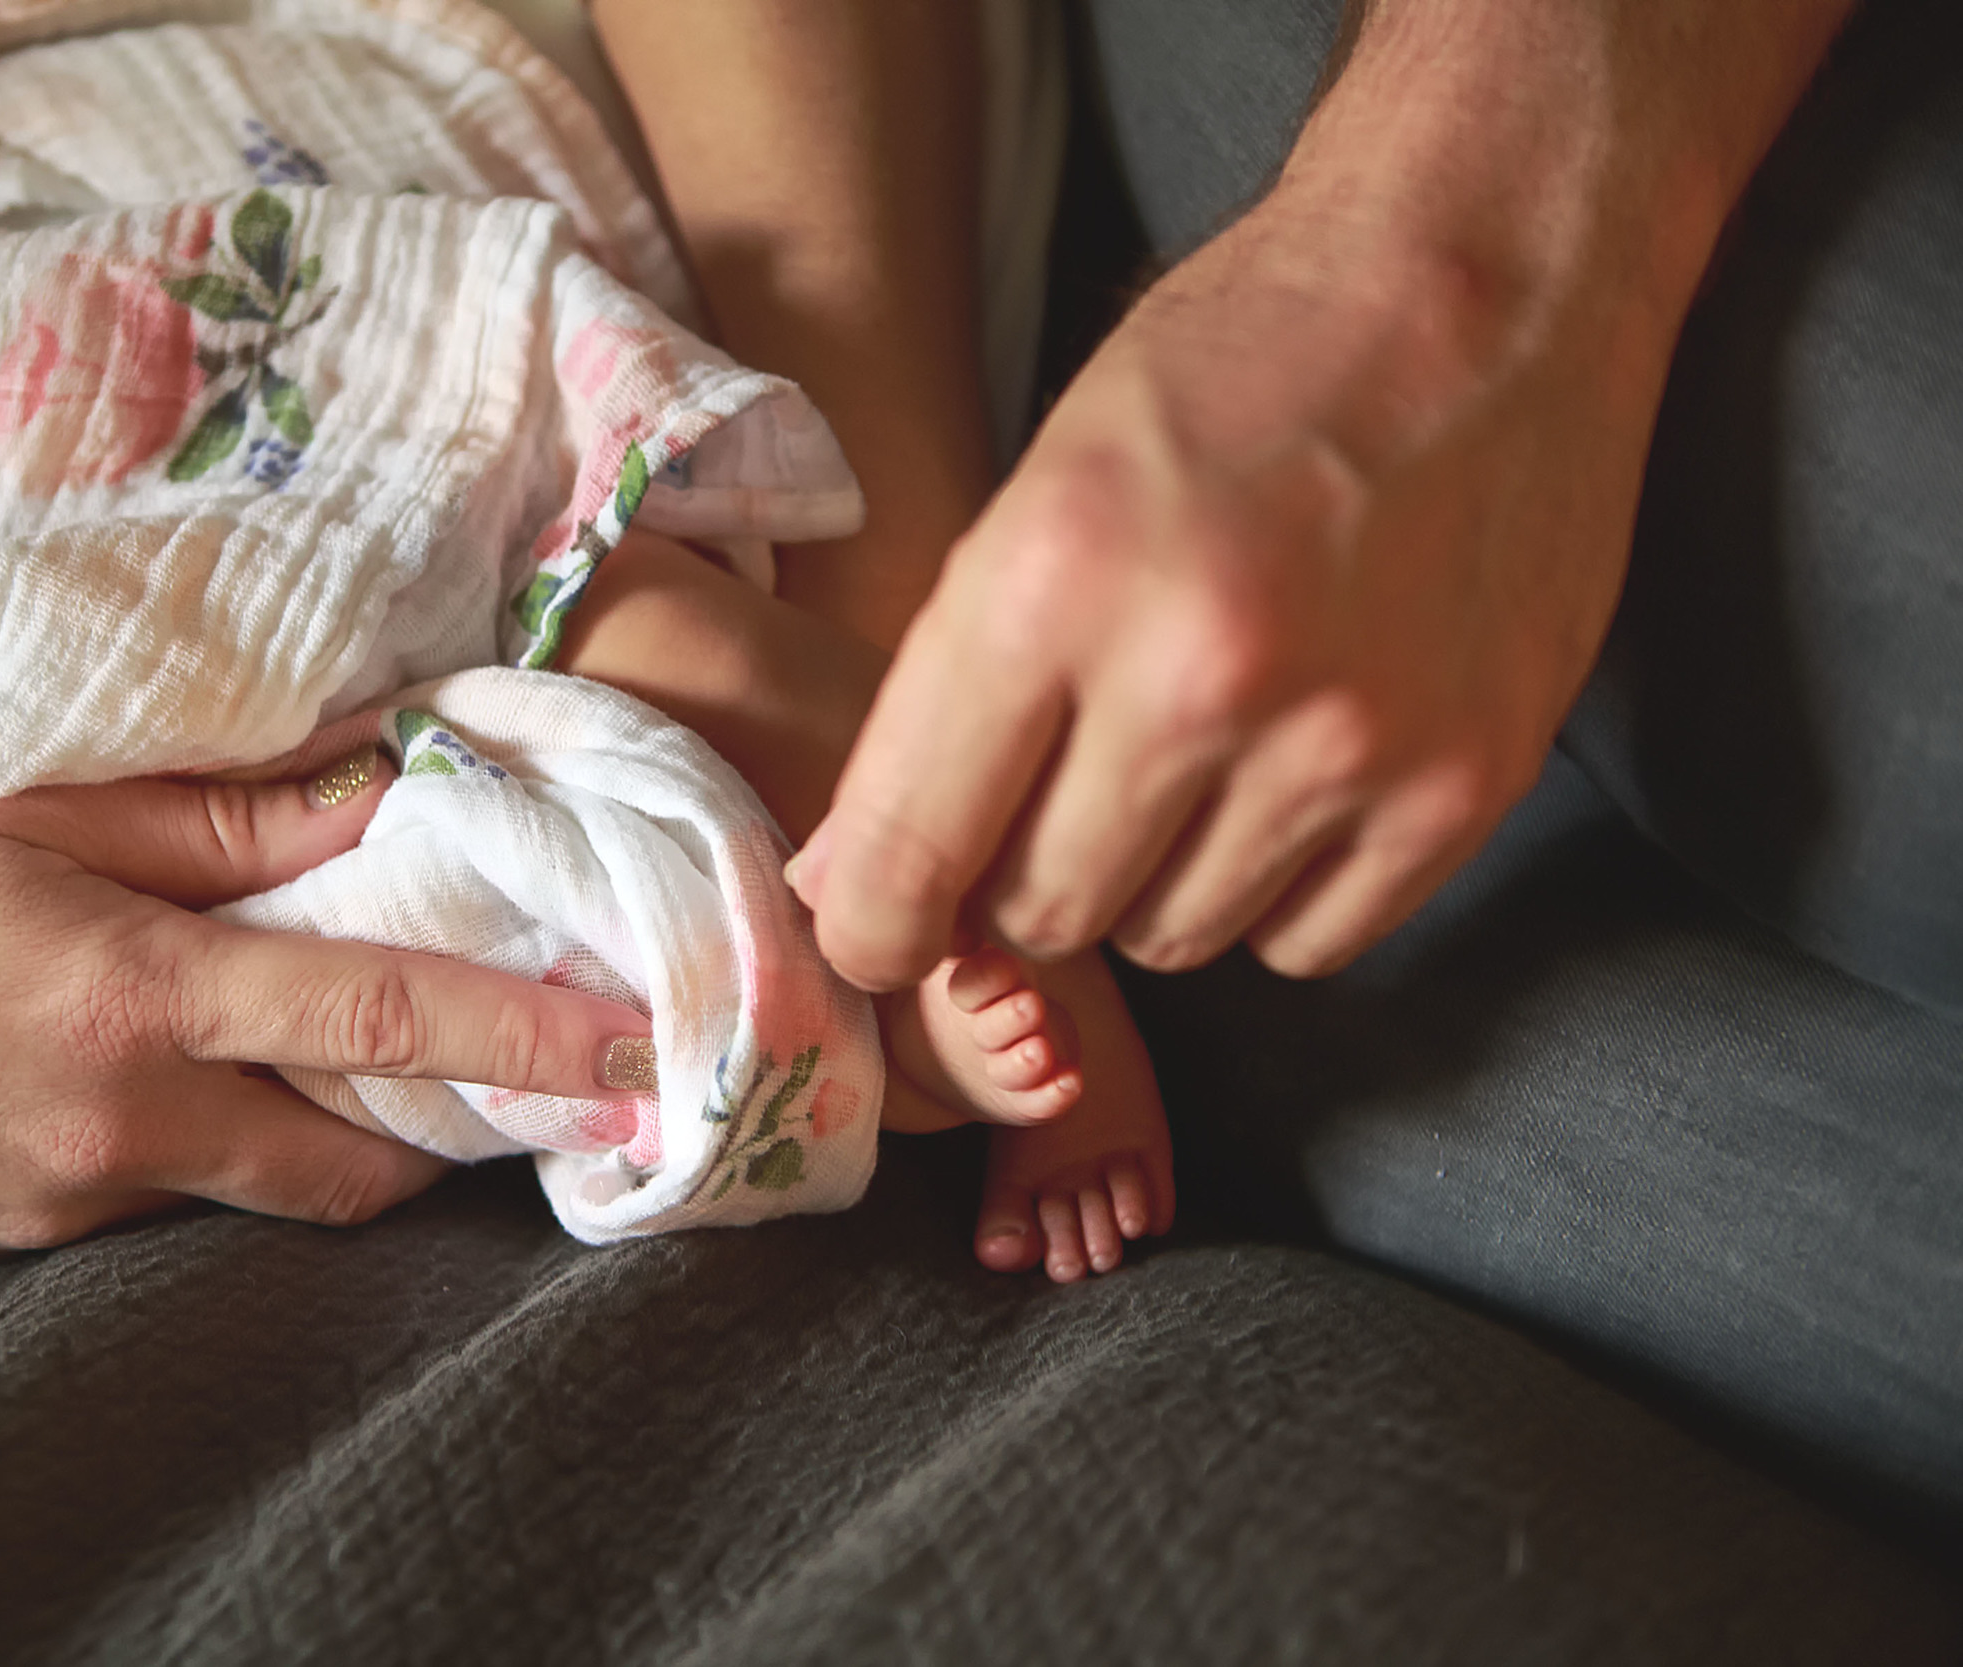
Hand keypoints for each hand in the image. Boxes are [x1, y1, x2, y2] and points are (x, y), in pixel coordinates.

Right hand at [0, 767, 653, 1253]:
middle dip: (438, 1134)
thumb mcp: (8, 810)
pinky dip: (199, 1142)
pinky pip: (156, 1199)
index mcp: (133, 999)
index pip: (377, 1021)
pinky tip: (153, 1069)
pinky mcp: (15, 1245)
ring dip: (309, 1130)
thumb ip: (207, 815)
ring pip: (254, 1184)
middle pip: (350, 1166)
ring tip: (314, 1042)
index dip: (522, 1036)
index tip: (631, 1048)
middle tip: (499, 1071)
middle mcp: (121, 1129)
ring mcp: (67, 1206)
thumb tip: (372, 788)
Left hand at [793, 177, 1675, 985]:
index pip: (913, 847)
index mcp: (1055, 579)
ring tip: (1198, 752)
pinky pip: (1308, 943)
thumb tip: (863, 886)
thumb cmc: (1243, 362)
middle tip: (1064, 785)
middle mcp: (1196, 675)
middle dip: (1026, 874)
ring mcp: (1343, 741)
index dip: (876, 925)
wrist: (1488, 274)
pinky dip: (1279, 890)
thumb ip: (951, 691)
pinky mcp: (1463, 783)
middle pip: (1043, 912)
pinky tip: (1291, 780)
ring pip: (1174, 938)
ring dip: (1157, 878)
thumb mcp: (1045, 484)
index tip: (881, 935)